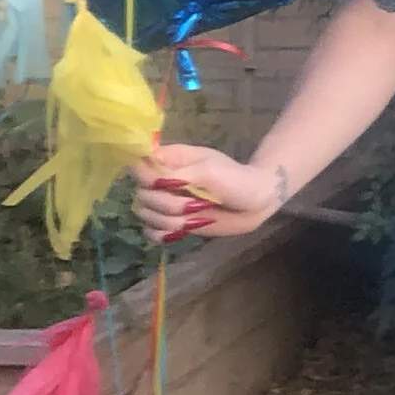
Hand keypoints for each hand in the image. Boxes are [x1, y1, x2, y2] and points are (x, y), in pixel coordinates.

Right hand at [130, 143, 284, 241]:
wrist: (256, 202)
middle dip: (164, 203)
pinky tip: (179, 232)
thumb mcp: (208, 171)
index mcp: (171, 159)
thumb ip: (176, 172)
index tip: (163, 183)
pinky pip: (151, 232)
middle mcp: (164, 180)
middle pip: (141, 193)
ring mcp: (168, 202)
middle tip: (191, 204)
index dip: (145, 177)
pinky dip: (161, 234)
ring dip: (166, 220)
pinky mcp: (173, 222)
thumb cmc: (237, 179)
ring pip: (144, 214)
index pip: (139, 164)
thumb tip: (146, 176)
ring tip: (192, 218)